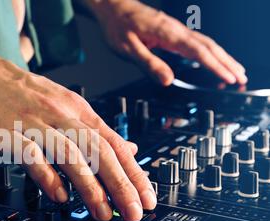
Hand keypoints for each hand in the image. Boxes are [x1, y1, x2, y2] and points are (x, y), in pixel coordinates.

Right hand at [0, 50, 156, 220]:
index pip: (113, 144)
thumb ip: (95, 130)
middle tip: (134, 212)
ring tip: (103, 213)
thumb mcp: (64, 104)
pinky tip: (60, 196)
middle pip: (98, 151)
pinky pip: (32, 156)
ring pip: (70, 155)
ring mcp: (34, 124)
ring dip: (90, 187)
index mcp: (77, 111)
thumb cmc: (21, 95)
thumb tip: (128, 149)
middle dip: (121, 184)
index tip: (147, 197)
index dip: (134, 172)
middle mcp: (60, 116)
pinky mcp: (8, 135)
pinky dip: (48, 177)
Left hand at [86, 0, 246, 85]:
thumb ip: (149, 64)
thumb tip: (168, 80)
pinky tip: (213, 59)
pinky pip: (196, 41)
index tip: (229, 78)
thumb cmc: (117, 26)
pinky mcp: (171, 30)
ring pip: (205, 42)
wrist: (112, 7)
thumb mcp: (128, 49)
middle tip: (241, 78)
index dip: (215, 66)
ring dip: (222, 57)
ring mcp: (175, 28)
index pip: (197, 52)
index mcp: (166, 33)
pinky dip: (210, 51)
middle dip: (227, 62)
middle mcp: (175, 29)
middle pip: (209, 46)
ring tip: (235, 71)